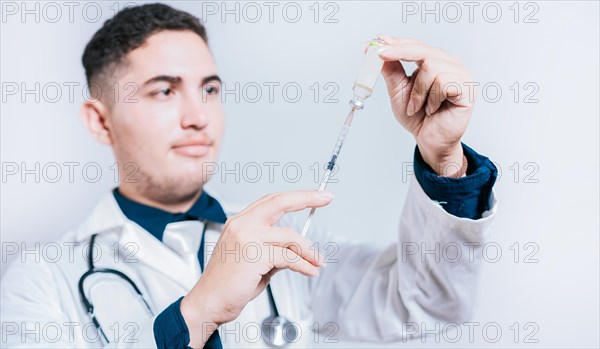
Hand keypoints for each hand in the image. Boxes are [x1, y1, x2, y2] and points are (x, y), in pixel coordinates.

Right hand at [181, 190, 331, 347]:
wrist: (208, 304)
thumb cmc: (227, 285)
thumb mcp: (253, 260)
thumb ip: (273, 250)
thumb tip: (297, 250)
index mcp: (240, 222)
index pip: (272, 201)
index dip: (296, 196)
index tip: (315, 195)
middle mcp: (241, 224)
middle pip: (280, 202)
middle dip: (307, 198)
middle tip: (325, 199)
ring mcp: (247, 237)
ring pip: (290, 236)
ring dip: (309, 251)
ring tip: (317, 261)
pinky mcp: (254, 255)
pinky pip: (289, 257)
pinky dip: (304, 265)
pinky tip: (309, 270)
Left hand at [377, 35, 474, 175]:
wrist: (430, 141)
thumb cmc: (417, 117)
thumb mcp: (398, 91)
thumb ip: (392, 71)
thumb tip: (378, 51)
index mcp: (434, 61)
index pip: (415, 45)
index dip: (395, 43)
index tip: (376, 43)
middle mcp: (449, 64)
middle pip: (423, 49)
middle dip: (399, 52)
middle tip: (380, 56)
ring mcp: (461, 75)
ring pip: (431, 66)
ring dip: (418, 91)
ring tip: (416, 107)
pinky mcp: (467, 89)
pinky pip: (443, 82)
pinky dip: (431, 99)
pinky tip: (432, 109)